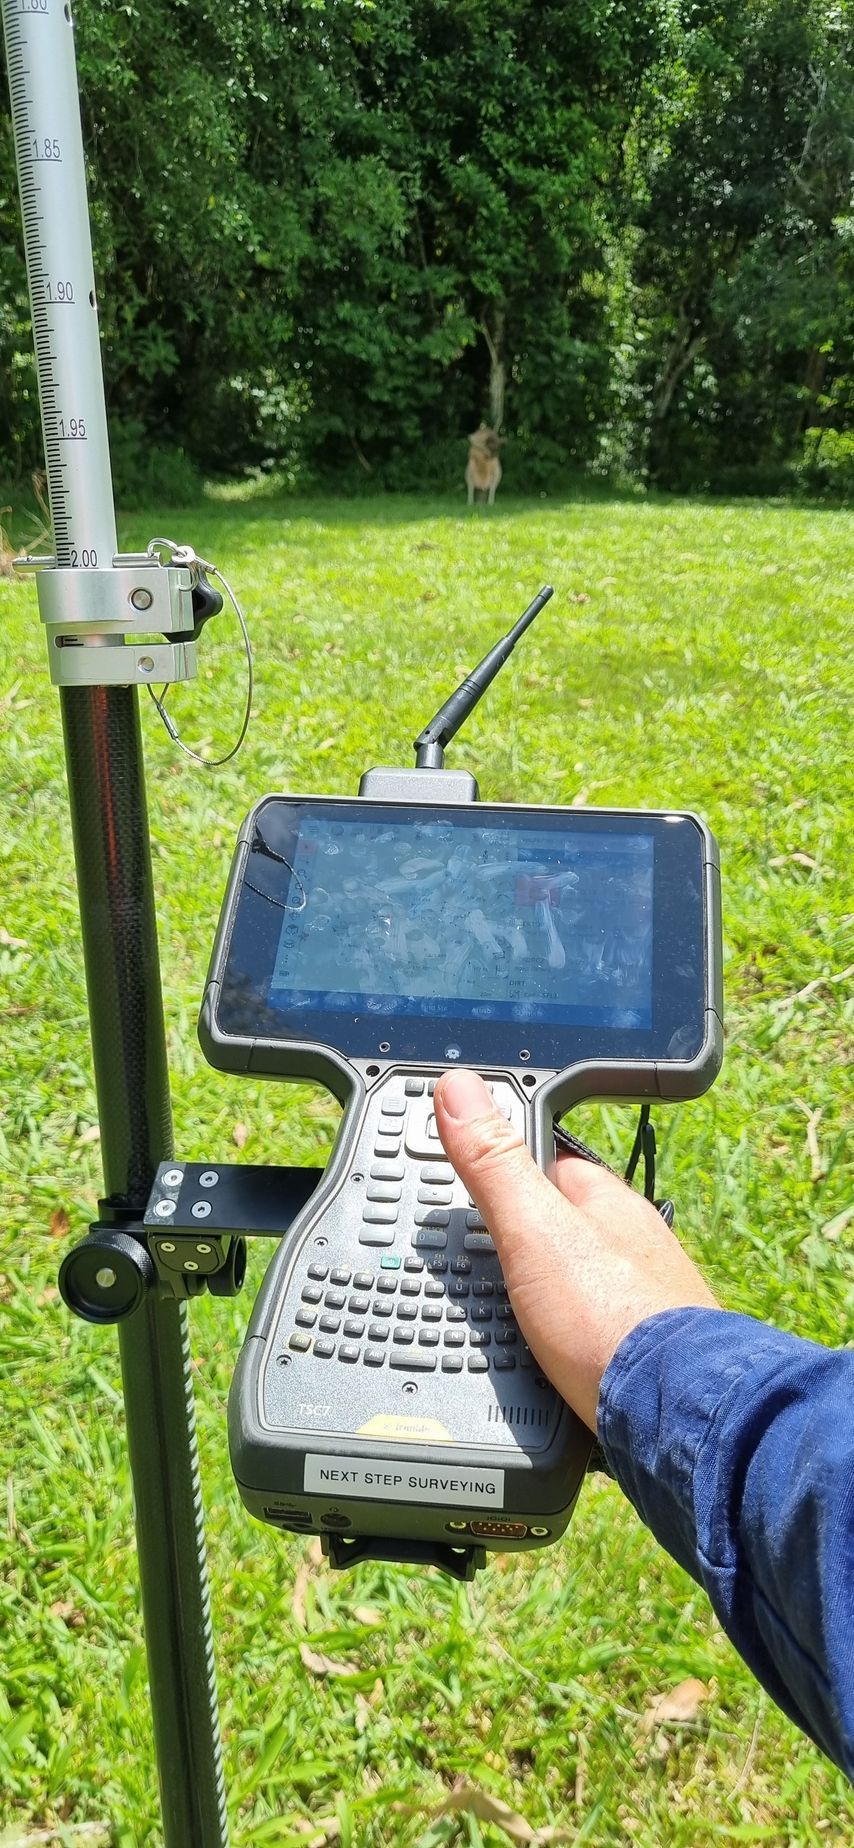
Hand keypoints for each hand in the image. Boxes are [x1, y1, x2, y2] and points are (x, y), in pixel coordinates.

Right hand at [433, 1068, 717, 1431]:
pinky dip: (557, 1340)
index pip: (543, 1165)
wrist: (672, 1414)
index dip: (499, 1167)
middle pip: (557, 1230)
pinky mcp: (636, 1356)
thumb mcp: (533, 1229)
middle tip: (465, 1260)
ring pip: (572, 1285)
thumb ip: (494, 1162)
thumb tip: (460, 1088)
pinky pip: (583, 1333)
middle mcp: (628, 1247)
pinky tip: (540, 1358)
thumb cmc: (613, 1317)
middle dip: (516, 1242)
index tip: (460, 1180)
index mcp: (606, 1203)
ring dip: (537, 1296)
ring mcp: (637, 1301)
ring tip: (493, 1314)